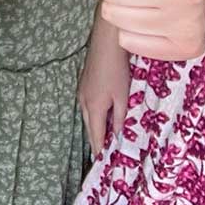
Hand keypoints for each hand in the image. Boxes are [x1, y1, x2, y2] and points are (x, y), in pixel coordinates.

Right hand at [78, 13, 130, 155]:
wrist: (105, 45)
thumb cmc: (117, 70)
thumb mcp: (122, 96)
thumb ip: (119, 116)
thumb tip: (118, 132)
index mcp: (94, 108)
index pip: (96, 134)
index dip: (99, 147)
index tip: (100, 160)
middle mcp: (84, 102)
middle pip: (89, 127)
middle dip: (95, 139)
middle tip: (101, 151)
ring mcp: (81, 92)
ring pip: (87, 116)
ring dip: (93, 127)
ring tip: (102, 136)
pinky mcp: (83, 84)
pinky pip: (86, 106)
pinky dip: (92, 115)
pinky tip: (99, 115)